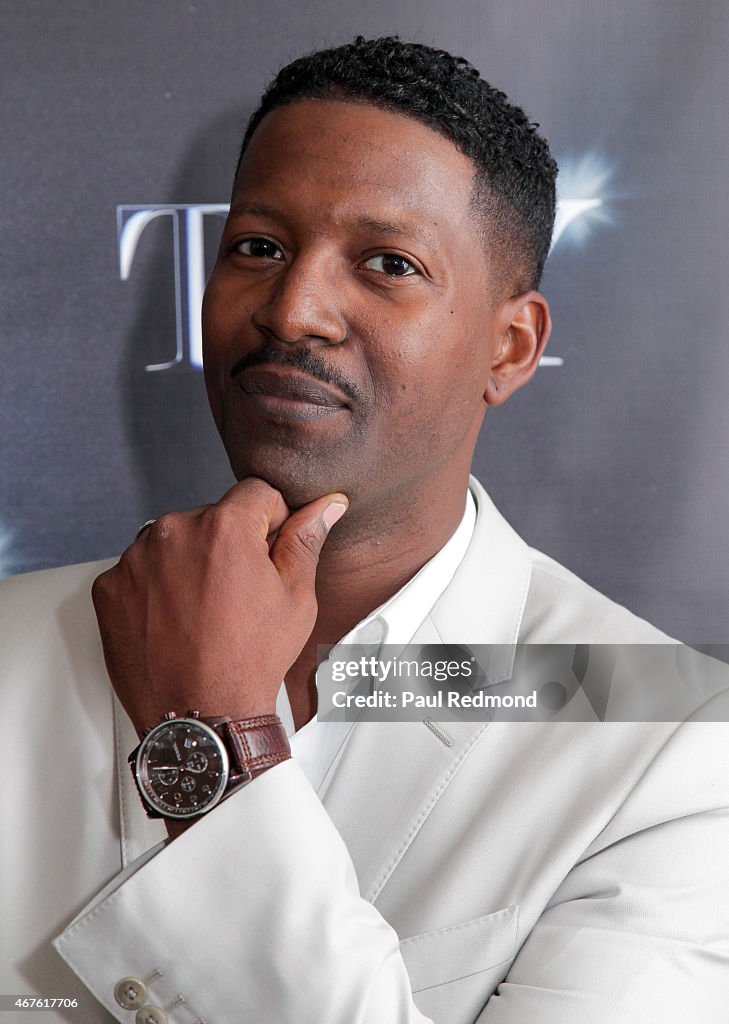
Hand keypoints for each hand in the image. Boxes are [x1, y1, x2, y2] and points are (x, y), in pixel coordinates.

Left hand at [92, 477, 346, 736]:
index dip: (271, 520)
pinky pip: (139, 570)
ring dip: (188, 563)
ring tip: (204, 611)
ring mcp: (135, 559)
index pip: (256, 492)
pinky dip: (155, 588)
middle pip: (211, 517)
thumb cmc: (250, 661)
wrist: (198, 716)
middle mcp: (174, 532)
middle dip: (227, 544)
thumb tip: (326, 506)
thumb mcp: (296, 597)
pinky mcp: (108, 586)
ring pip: (173, 542)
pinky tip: (174, 620)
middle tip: (237, 594)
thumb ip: (306, 540)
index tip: (267, 551)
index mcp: (225, 527)